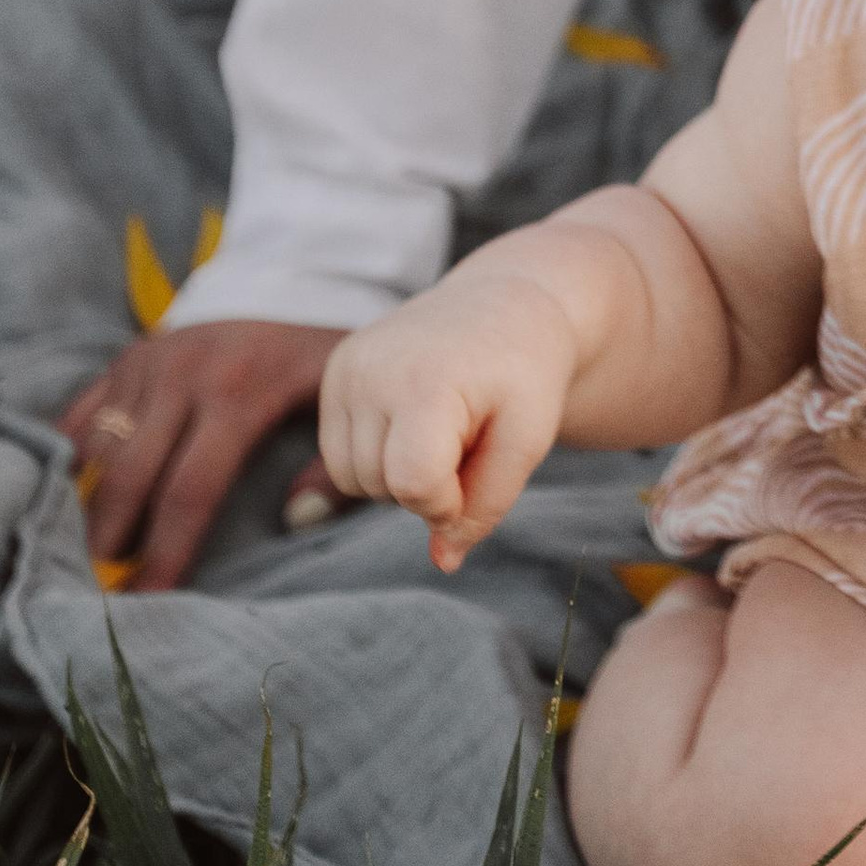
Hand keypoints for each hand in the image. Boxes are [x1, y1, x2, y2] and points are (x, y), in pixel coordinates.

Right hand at [62, 322, 345, 589]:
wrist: (294, 285)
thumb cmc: (317, 361)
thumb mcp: (340, 400)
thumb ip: (335, 465)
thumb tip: (298, 521)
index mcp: (238, 394)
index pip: (190, 490)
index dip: (167, 552)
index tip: (150, 600)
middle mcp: (183, 375)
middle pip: (130, 477)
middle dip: (111, 538)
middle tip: (106, 584)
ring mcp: (149, 361)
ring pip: (98, 449)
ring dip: (89, 504)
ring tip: (98, 549)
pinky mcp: (127, 356)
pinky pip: (80, 416)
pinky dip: (69, 459)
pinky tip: (69, 499)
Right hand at [319, 275, 576, 571]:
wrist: (508, 302)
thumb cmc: (526, 373)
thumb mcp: (529, 439)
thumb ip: (488, 504)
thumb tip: (444, 562)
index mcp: (426, 381)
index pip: (412, 484)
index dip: (448, 501)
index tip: (479, 471)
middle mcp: (372, 370)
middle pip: (380, 486)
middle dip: (426, 485)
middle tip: (468, 436)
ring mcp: (347, 367)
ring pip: (350, 478)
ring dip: (397, 474)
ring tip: (443, 427)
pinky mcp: (336, 369)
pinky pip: (339, 453)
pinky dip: (377, 454)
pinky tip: (415, 419)